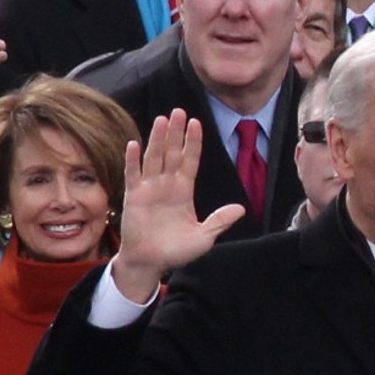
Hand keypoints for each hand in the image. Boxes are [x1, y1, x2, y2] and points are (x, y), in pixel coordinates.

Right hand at [110, 110, 246, 302]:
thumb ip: (219, 221)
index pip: (189, 162)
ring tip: (162, 119)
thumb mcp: (204, 237)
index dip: (193, 143)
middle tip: (179, 111)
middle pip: (172, 153)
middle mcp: (166, 186)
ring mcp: (149, 189)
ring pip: (154, 158)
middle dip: (176, 133)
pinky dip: (133, 160)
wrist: (151, 263)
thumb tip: (240, 209)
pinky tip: (135, 144)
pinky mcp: (133, 197)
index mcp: (183, 192)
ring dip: (158, 139)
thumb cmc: (176, 251)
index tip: (196, 123)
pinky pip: (133, 175)